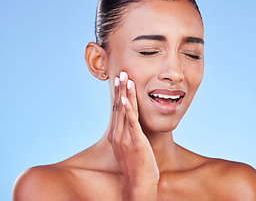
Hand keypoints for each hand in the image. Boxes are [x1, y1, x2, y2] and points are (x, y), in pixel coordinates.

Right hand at [108, 71, 158, 199]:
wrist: (138, 184)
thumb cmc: (136, 167)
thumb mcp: (128, 149)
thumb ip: (128, 136)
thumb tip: (131, 126)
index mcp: (116, 135)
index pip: (116, 110)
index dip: (118, 95)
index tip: (119, 82)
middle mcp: (117, 134)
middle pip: (118, 107)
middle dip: (119, 89)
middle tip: (120, 73)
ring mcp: (124, 137)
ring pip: (123, 110)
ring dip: (124, 93)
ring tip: (125, 78)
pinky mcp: (134, 141)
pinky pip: (130, 122)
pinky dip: (127, 109)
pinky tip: (126, 98)